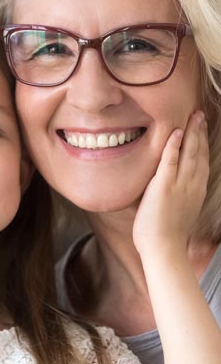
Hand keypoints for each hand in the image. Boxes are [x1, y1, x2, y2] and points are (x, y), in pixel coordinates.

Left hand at [133, 111, 208, 257]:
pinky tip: (175, 132)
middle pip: (198, 152)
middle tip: (200, 114)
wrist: (163, 249)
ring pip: (188, 153)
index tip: (201, 128)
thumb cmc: (164, 235)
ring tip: (193, 116)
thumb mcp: (176, 210)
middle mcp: (192, 185)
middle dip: (199, 132)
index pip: (201, 161)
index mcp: (196, 191)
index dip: (202, 143)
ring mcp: (179, 185)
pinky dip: (173, 146)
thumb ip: (174, 195)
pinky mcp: (164, 187)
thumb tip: (164, 187)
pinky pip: (170, 161)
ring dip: (191, 133)